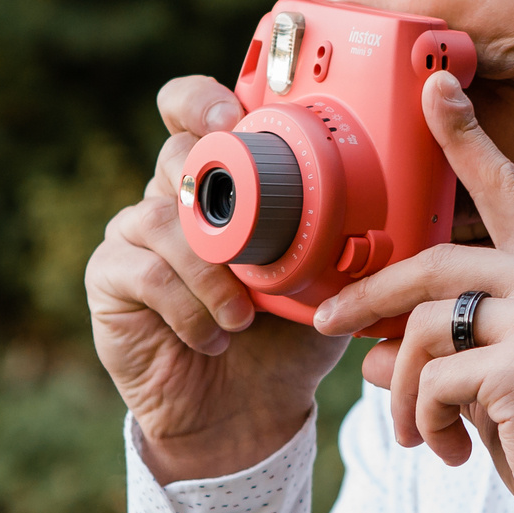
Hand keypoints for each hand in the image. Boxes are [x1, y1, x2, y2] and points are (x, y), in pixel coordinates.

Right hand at [86, 76, 348, 481]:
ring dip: (210, 269)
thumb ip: (346, 238)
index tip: (230, 115)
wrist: (246, 411)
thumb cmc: (288, 337)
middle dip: (208, 178)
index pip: (195, 113)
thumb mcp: (329, 281)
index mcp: (224, 181)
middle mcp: (173, 196)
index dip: (202, 101)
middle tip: (239, 217)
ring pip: (161, 218)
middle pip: (173, 152)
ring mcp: (135, 234)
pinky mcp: (111, 278)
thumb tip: (402, 208)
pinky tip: (213, 335)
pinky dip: (187, 306)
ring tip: (245, 314)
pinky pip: (143, 272)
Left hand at [312, 70, 513, 512]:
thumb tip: (375, 348)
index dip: (467, 137)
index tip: (435, 86)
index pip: (510, 189)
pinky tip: (451, 453)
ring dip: (401, 391)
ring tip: (420, 434)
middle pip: (434, 263)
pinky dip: (424, 422)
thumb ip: (454, 349)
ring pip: (424, 329)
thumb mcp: (508, 383)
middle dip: (370, 297)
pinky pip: (432, 380)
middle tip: (329, 324)